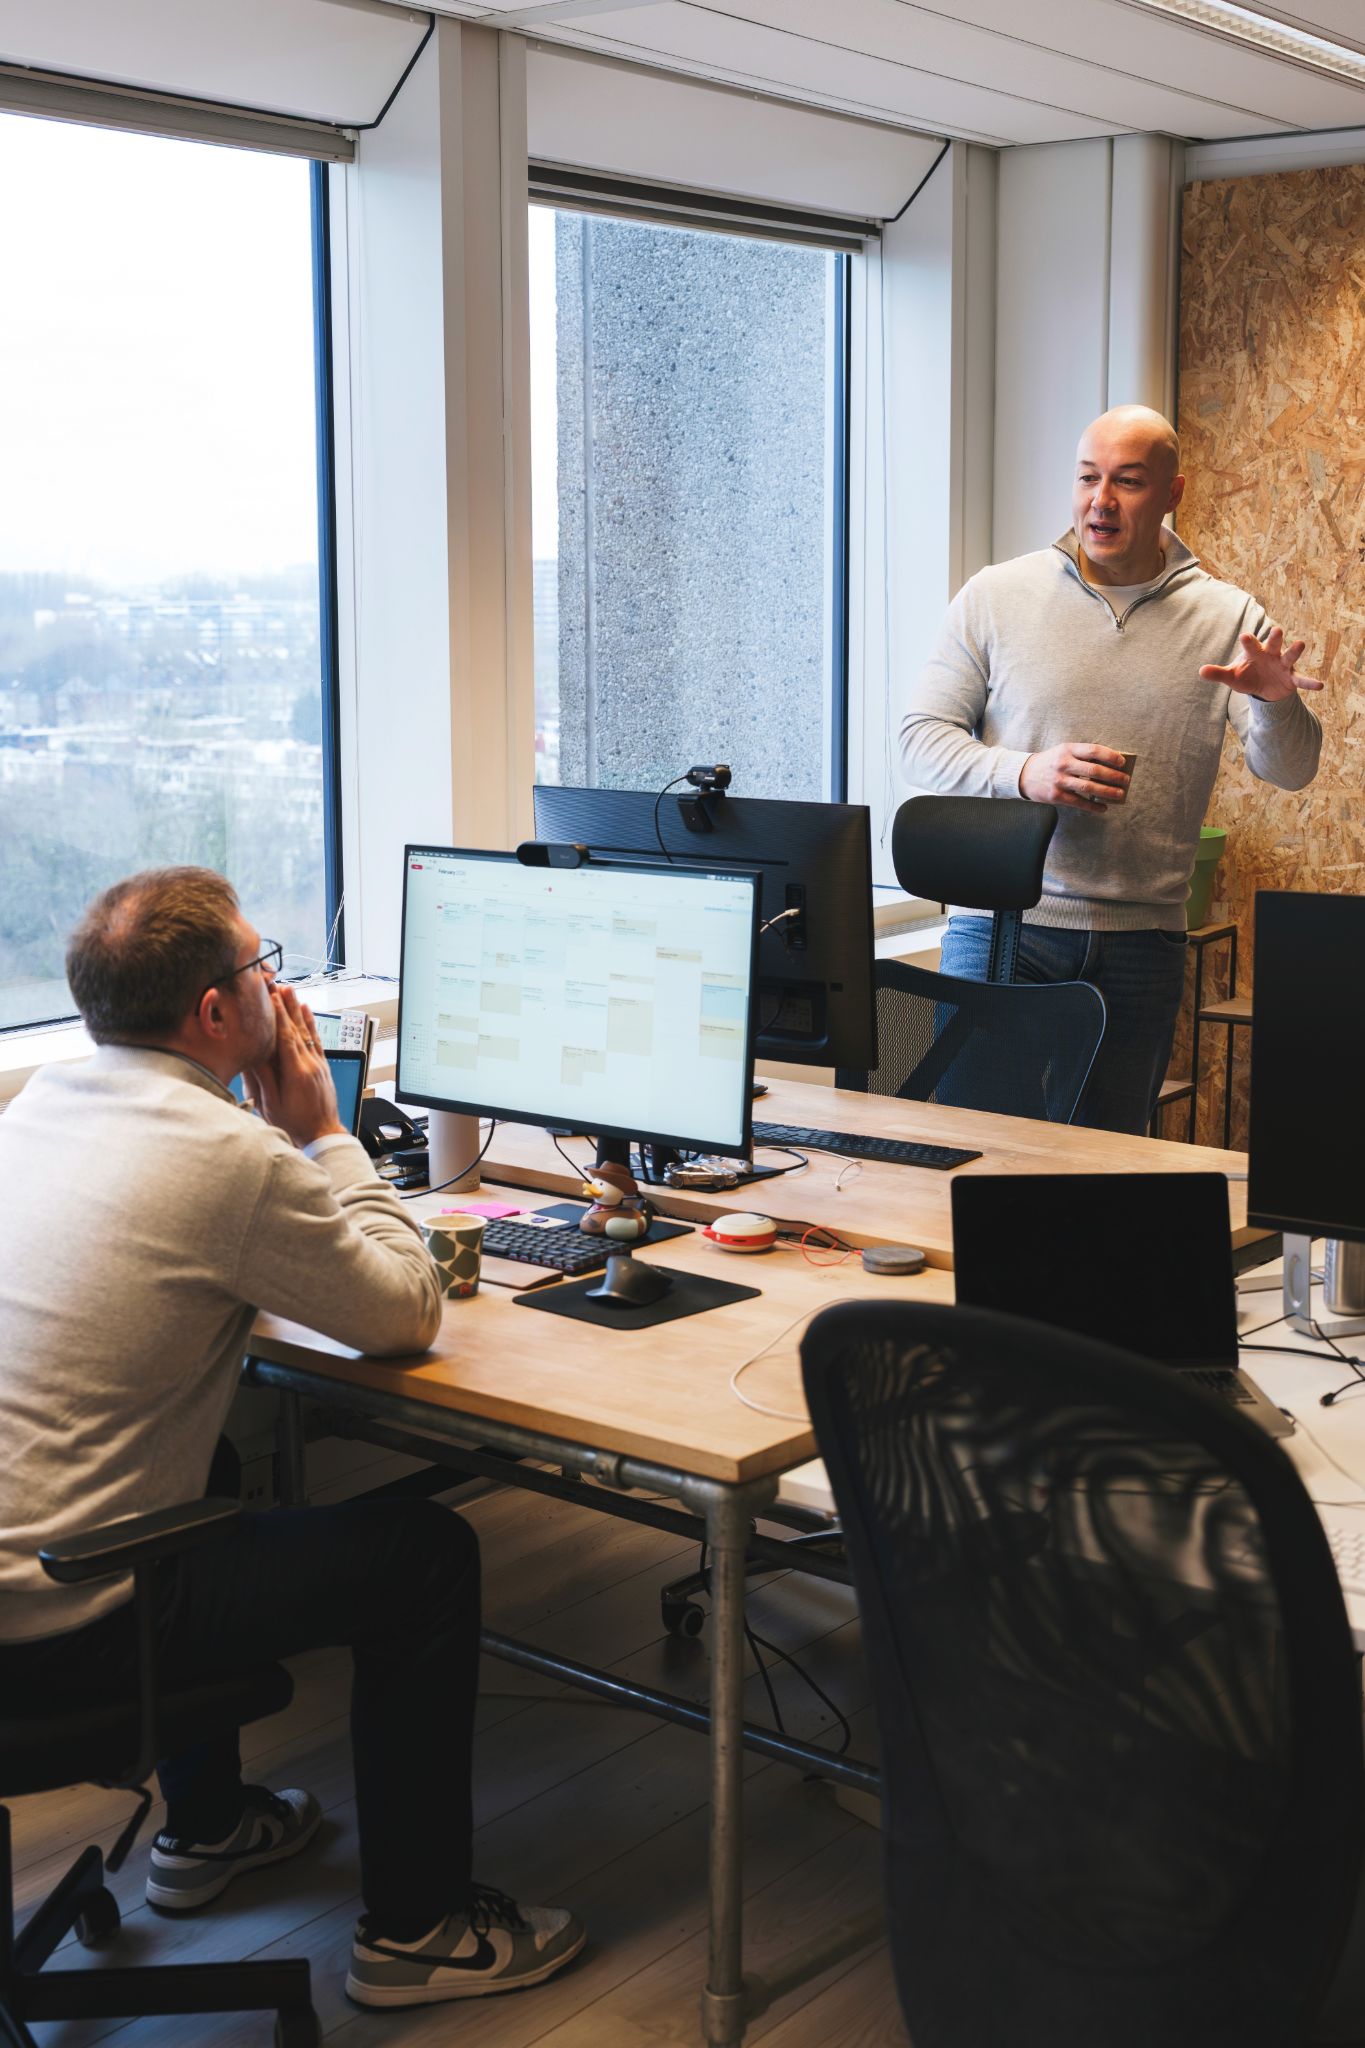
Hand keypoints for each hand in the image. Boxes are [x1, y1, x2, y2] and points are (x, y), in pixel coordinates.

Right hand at [244, 985, 345, 1149]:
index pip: (286, 1036)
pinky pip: (317, 1040)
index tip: (272, 996)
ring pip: (308, 1032)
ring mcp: (319, 1064)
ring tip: (291, 992)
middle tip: (279, 985)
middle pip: (297, 1029)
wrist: (323, 1134)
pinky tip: (307, 1012)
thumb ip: (263, 1076)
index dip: (279, 1015)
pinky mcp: (323, 1067)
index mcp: (297, 1072)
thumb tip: (253, 1053)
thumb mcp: (272, 1103)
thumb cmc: (295, 1124)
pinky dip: (311, 1024)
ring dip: (298, 1010)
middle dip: (287, 1006)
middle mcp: (311, 1064)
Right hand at [1018, 743, 1129, 812]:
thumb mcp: (1063, 752)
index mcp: (1068, 749)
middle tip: (1126, 780)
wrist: (1024, 774)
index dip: (1111, 756)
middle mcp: (1063, 764)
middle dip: (1114, 776)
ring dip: (1108, 792)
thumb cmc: (1050, 762)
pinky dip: (1093, 806)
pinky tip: (1103, 808)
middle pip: (1095, 770)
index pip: (1094, 750)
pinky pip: (1079, 802)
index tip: (1122, 762)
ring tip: (1120, 794)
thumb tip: (1109, 766)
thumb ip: (1082, 756)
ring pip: (1089, 787)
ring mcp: (1059, 780)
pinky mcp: (1056, 795)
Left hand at [1198, 624, 1323, 701]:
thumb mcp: (1232, 677)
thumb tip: (1200, 671)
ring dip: (1295, 651)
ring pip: (1290, 656)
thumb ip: (1218, 674)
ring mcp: (1283, 666)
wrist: (1263, 688)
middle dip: (1276, 638)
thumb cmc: (1247, 676)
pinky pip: (1302, 680)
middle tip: (1277, 630)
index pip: (1251, 644)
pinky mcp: (1291, 678)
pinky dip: (1310, 683)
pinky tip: (1320, 685)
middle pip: (1274, 643)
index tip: (1244, 636)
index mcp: (1255, 652)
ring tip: (1301, 643)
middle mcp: (1271, 655)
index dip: (1248, 641)